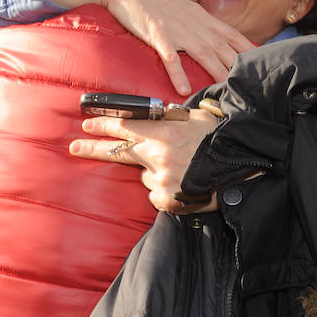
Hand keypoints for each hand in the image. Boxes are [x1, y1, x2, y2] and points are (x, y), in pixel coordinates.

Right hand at [49, 0, 254, 94]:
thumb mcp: (183, 8)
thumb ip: (199, 23)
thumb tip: (211, 37)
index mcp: (201, 17)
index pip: (231, 34)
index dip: (248, 49)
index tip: (263, 61)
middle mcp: (194, 23)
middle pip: (222, 46)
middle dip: (238, 64)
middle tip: (253, 81)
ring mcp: (176, 29)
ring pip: (202, 52)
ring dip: (216, 70)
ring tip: (226, 88)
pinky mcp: (157, 35)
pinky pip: (169, 57)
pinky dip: (177, 72)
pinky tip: (183, 88)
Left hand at [69, 110, 218, 212]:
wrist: (242, 170)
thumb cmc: (221, 140)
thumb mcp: (197, 118)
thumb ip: (172, 117)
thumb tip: (155, 114)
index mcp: (164, 134)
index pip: (125, 127)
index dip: (104, 125)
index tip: (87, 124)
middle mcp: (158, 157)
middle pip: (119, 152)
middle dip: (93, 148)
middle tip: (74, 147)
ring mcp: (161, 181)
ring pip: (145, 175)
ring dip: (156, 171)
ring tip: (182, 168)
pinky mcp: (167, 201)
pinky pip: (156, 194)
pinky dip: (166, 190)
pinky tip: (184, 183)